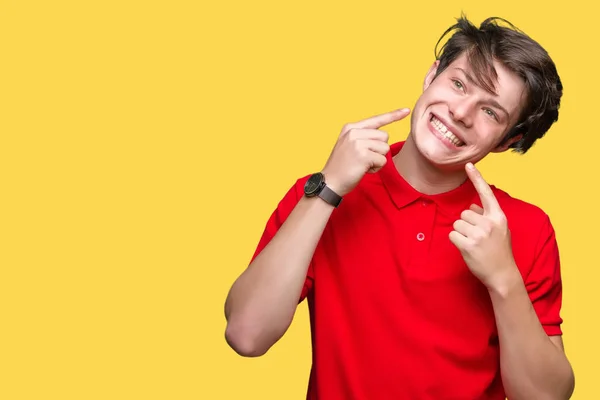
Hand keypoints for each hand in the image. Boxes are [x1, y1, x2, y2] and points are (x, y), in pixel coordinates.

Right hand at [322, 108, 409, 196]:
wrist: (329, 182)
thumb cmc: (342, 167)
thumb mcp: (348, 145)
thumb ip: (363, 137)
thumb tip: (383, 135)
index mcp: (350, 128)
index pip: (376, 119)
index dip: (393, 115)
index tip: (406, 110)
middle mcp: (354, 132)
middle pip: (384, 136)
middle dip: (379, 150)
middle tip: (363, 159)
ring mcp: (358, 143)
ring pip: (385, 148)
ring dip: (378, 159)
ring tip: (362, 164)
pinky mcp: (363, 155)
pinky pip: (383, 160)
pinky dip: (376, 167)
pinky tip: (363, 170)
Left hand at [449, 162, 517, 290]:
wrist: (503, 274)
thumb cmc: (499, 251)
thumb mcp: (499, 230)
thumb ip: (487, 216)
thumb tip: (472, 206)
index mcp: (498, 217)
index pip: (486, 193)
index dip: (477, 178)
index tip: (468, 165)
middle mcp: (489, 223)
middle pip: (464, 213)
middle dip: (467, 224)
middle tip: (478, 238)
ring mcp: (479, 234)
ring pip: (457, 224)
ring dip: (461, 233)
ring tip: (474, 244)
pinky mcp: (468, 244)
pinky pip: (452, 235)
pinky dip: (456, 241)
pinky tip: (467, 249)